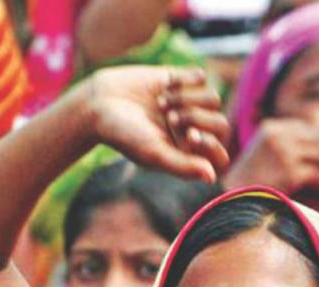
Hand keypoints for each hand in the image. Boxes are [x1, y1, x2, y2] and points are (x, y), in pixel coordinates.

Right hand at [86, 66, 229, 182]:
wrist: (97, 103)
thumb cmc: (123, 134)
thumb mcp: (153, 153)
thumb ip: (183, 166)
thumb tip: (212, 177)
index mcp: (189, 152)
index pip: (220, 153)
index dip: (211, 144)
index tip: (188, 137)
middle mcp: (193, 129)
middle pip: (221, 124)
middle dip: (198, 119)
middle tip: (170, 118)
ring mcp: (188, 104)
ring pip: (213, 99)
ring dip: (187, 100)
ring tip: (162, 103)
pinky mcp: (180, 80)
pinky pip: (200, 78)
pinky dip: (184, 81)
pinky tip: (164, 87)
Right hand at [223, 118, 318, 194]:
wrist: (230, 196)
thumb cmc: (249, 180)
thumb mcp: (265, 153)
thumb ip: (287, 144)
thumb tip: (317, 145)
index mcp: (272, 127)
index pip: (307, 127)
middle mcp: (279, 135)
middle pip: (318, 138)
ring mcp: (285, 152)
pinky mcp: (291, 170)